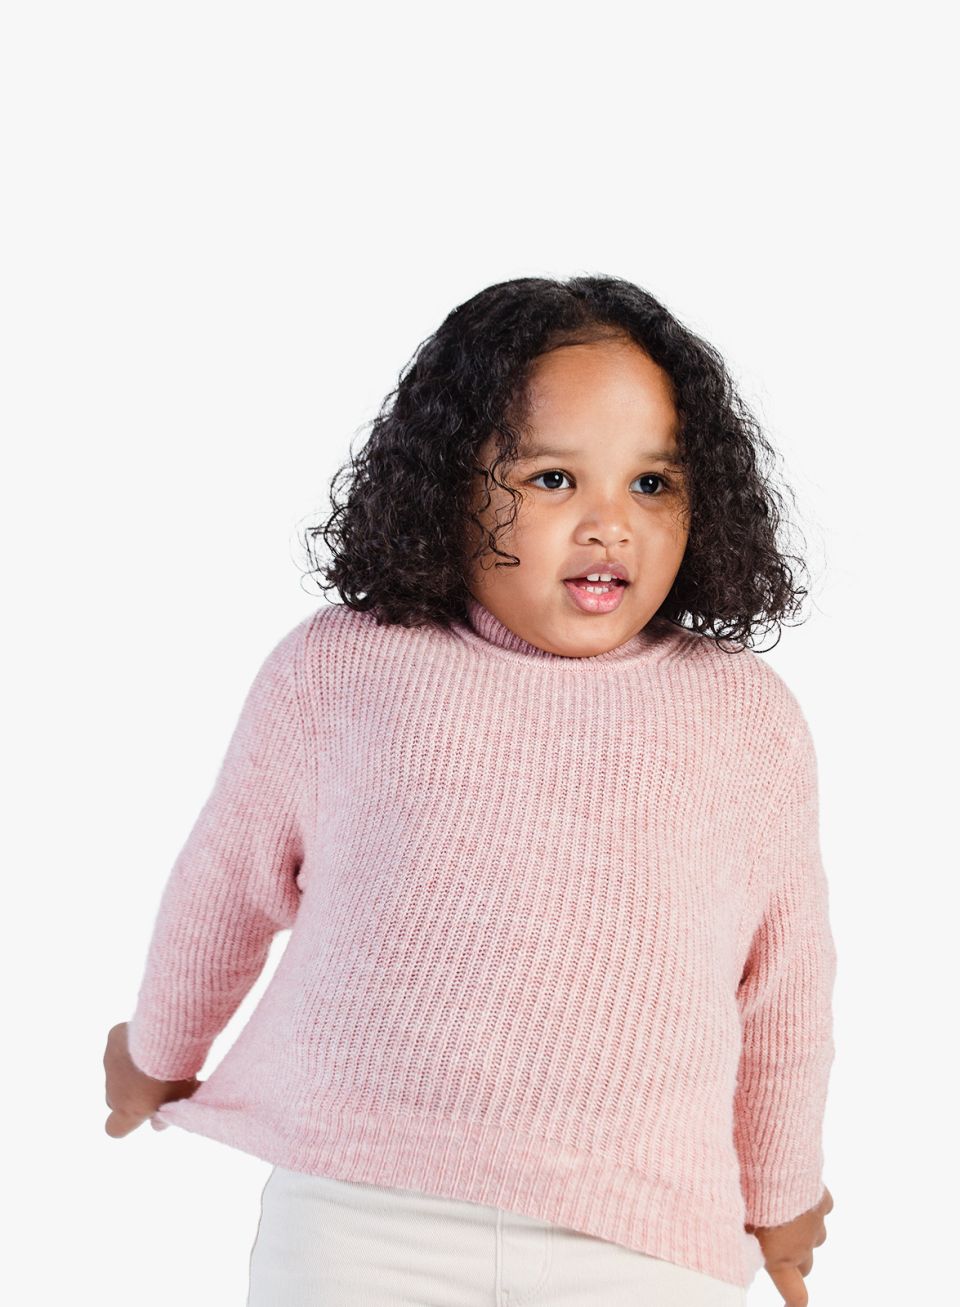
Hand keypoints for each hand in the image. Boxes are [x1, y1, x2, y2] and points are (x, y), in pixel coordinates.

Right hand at [103, 1021, 202, 1137]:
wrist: (168, 1036)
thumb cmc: (178, 1072)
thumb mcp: (181, 1098)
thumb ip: (168, 1113)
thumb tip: (158, 1124)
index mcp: (128, 1110)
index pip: (114, 1128)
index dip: (126, 1122)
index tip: (142, 1111)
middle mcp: (113, 1090)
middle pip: (117, 1098)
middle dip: (131, 1091)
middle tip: (155, 1079)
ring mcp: (110, 1063)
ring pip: (118, 1070)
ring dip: (132, 1066)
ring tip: (158, 1053)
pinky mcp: (113, 1039)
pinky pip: (121, 1043)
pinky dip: (131, 1041)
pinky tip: (151, 1034)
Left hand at [745, 1185, 832, 1306]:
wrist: (773, 1163)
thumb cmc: (748, 1196)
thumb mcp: (735, 1223)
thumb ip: (740, 1241)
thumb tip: (733, 1249)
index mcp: (780, 1258)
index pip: (796, 1296)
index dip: (793, 1305)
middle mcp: (802, 1245)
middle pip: (806, 1266)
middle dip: (795, 1263)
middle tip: (777, 1249)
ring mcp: (815, 1222)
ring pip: (816, 1237)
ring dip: (803, 1233)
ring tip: (784, 1217)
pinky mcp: (821, 1198)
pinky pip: (821, 1207)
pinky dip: (811, 1205)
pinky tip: (798, 1193)